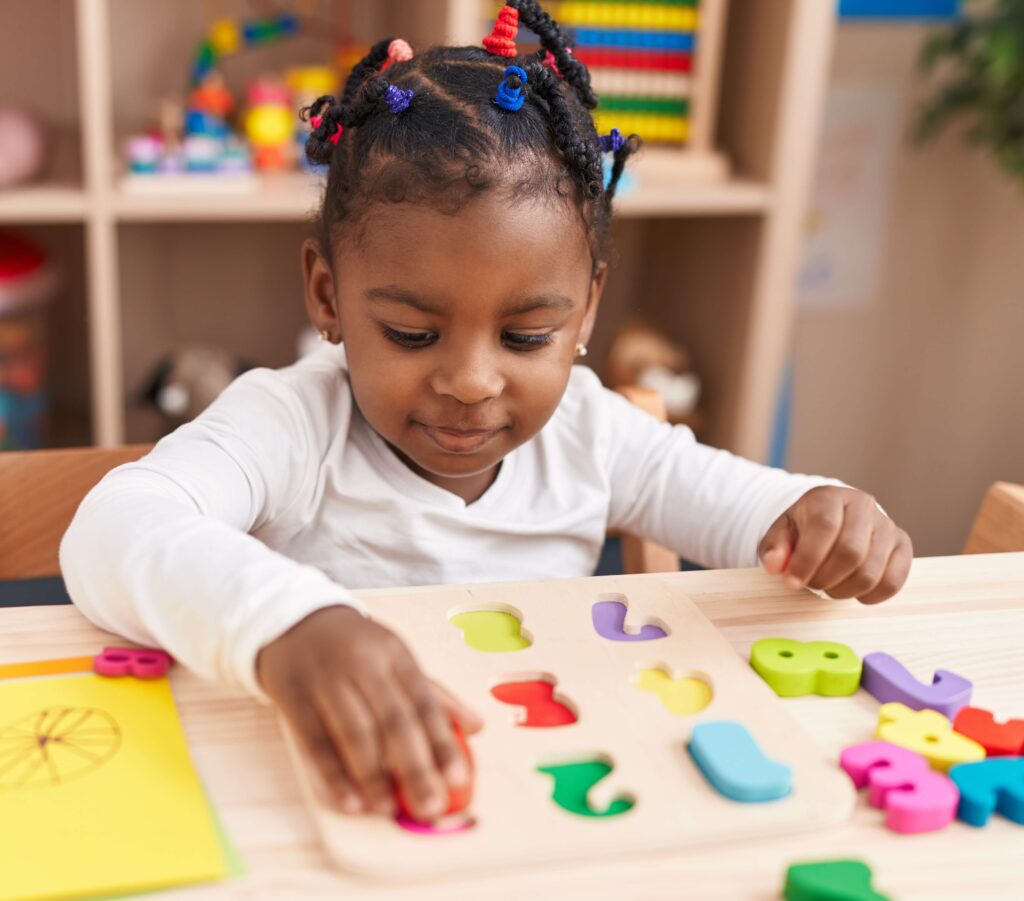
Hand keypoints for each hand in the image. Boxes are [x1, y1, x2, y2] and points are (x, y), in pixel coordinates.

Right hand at [256, 606, 481, 820]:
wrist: (295, 619)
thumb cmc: (356, 647)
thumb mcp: (397, 659)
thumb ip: (436, 695)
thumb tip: (478, 726)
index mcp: (395, 655)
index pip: (424, 701)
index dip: (442, 742)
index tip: (457, 778)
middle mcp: (363, 664)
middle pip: (393, 720)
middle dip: (415, 767)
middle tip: (430, 804)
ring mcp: (326, 679)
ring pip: (354, 732)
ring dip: (373, 775)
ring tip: (388, 808)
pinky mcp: (293, 696)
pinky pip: (315, 741)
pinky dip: (334, 774)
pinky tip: (351, 800)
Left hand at [758, 486, 912, 604]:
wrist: (832, 521)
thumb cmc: (804, 529)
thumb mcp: (781, 533)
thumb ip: (774, 547)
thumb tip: (774, 565)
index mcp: (829, 496)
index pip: (825, 526)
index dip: (807, 559)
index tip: (792, 581)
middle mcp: (863, 505)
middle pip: (850, 552)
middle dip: (825, 578)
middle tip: (810, 585)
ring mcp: (886, 525)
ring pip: (871, 571)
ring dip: (844, 590)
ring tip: (828, 587)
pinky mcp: (902, 545)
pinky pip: (894, 580)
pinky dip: (872, 596)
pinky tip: (854, 594)